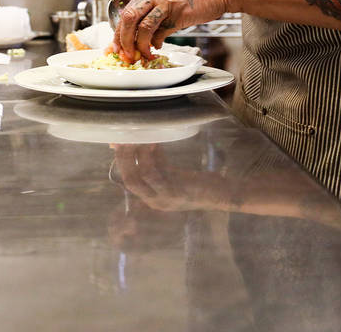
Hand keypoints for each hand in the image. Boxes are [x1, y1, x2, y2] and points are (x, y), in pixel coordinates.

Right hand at [111, 145, 234, 211]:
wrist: (223, 195)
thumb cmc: (198, 182)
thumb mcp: (173, 172)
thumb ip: (158, 160)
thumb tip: (143, 140)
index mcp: (153, 197)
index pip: (129, 180)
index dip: (121, 161)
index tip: (117, 142)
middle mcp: (155, 201)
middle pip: (129, 181)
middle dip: (122, 159)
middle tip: (120, 139)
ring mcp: (165, 198)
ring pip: (138, 178)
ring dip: (133, 156)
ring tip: (134, 138)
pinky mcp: (176, 192)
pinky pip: (155, 174)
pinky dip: (150, 157)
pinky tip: (152, 143)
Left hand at [113, 0, 233, 60]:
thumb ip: (154, 13)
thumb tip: (142, 37)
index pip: (126, 10)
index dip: (118, 30)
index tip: (116, 44)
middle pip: (128, 17)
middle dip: (123, 39)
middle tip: (125, 53)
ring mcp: (166, 1)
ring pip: (142, 26)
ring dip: (139, 45)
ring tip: (143, 54)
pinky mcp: (178, 12)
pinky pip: (160, 31)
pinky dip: (156, 42)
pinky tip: (158, 46)